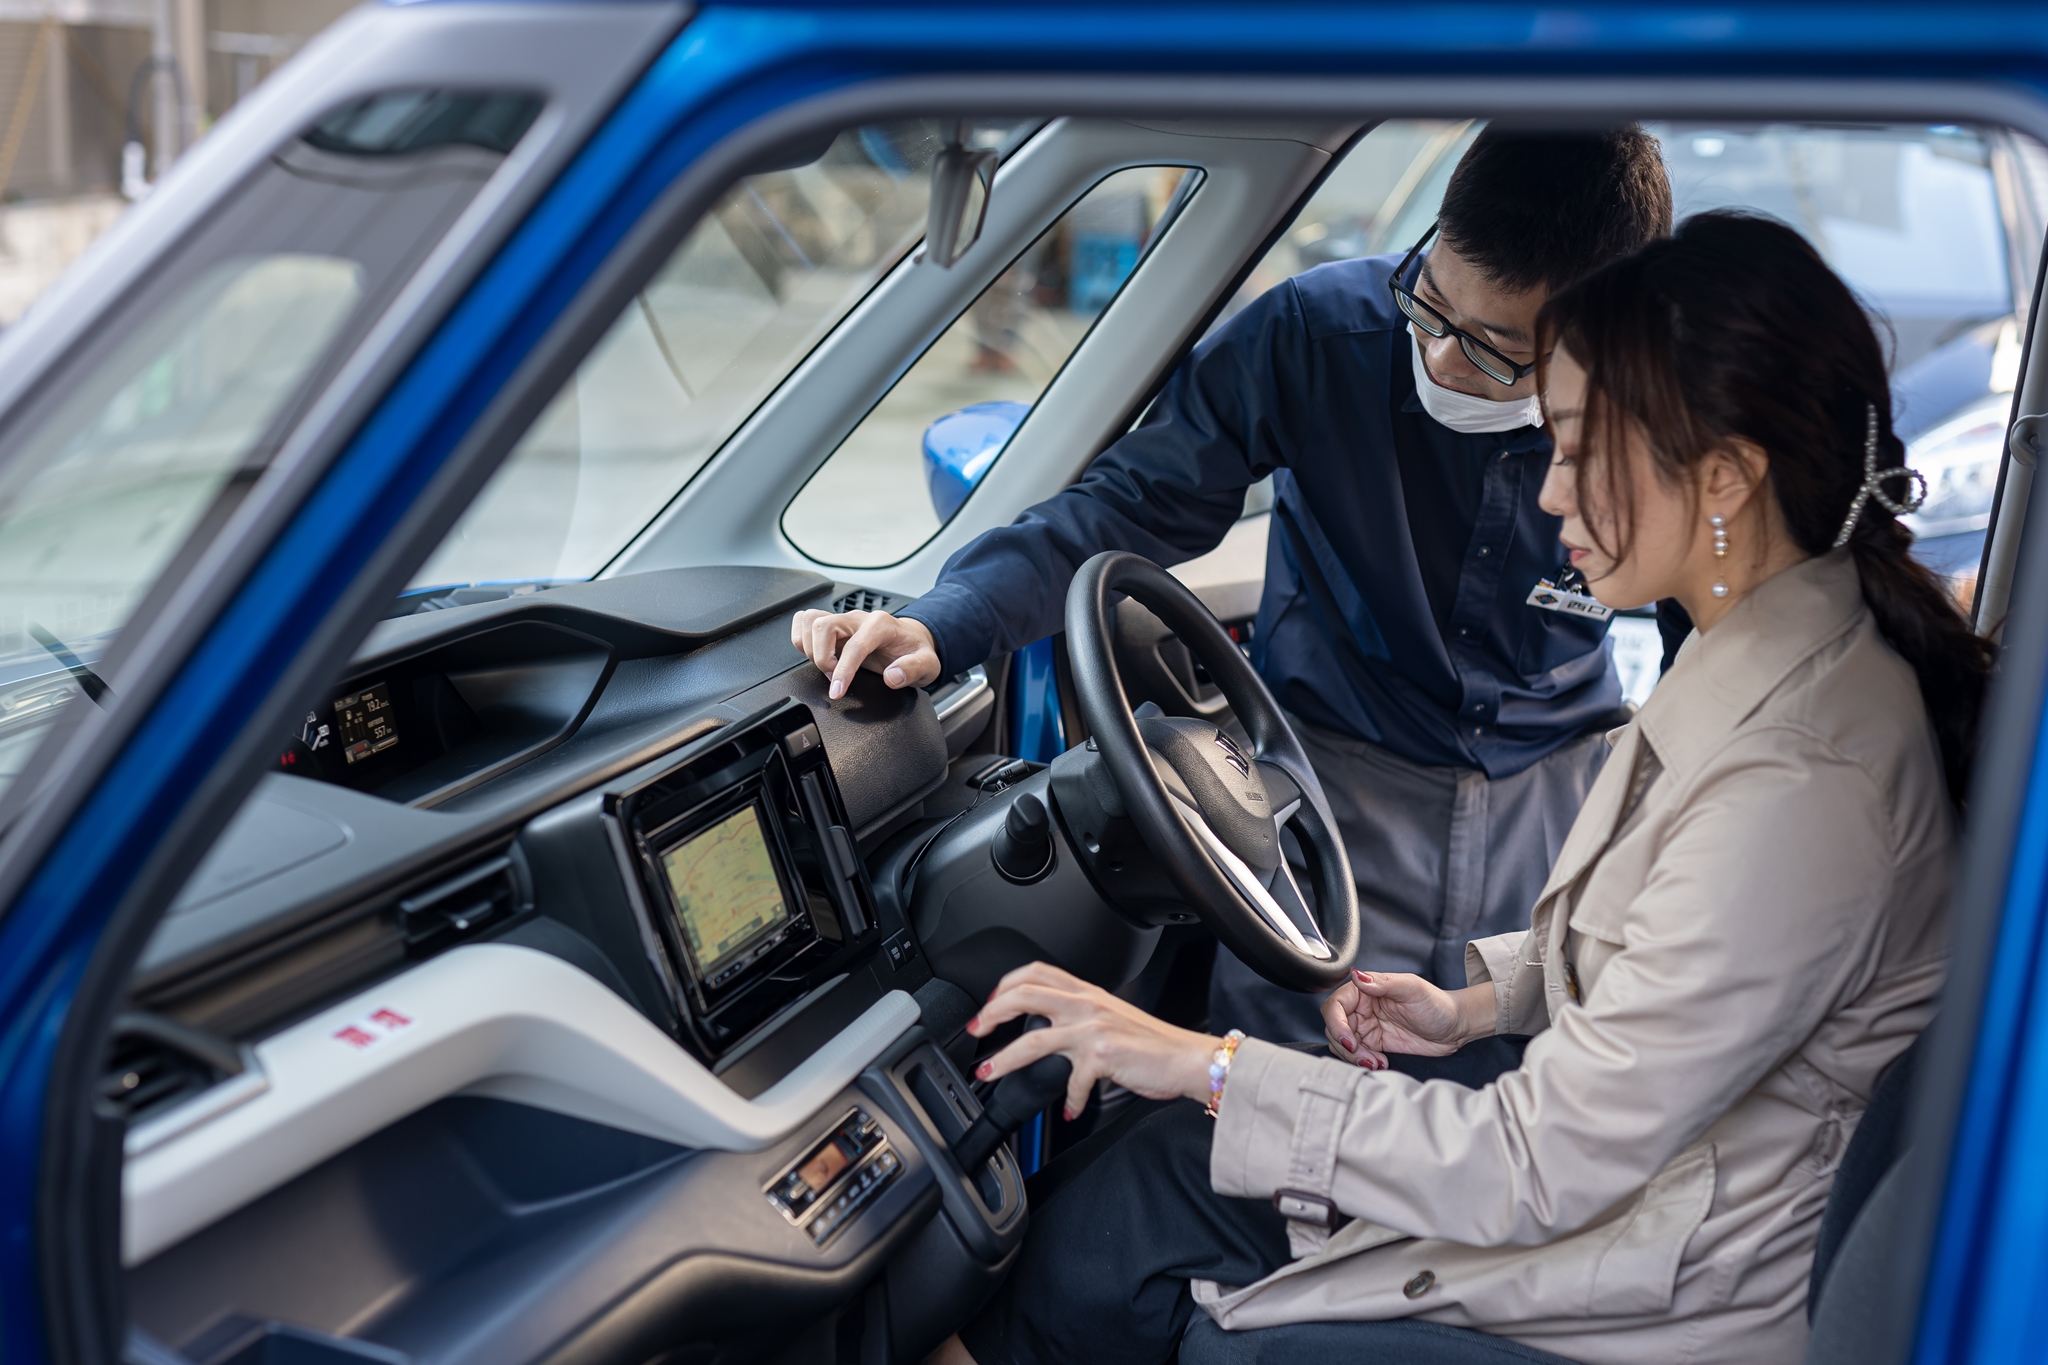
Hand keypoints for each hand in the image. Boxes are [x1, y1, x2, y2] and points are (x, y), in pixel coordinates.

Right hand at [789, 608, 940, 698]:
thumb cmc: (916, 651)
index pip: (854, 645)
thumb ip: (913, 669)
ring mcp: (843, 621)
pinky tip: (818, 656)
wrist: (913, 640)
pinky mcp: (833, 627)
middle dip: (822, 656)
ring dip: (810, 648)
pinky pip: (804, 622)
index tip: (837, 690)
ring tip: (827, 667)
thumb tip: (892, 677)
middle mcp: (858, 619)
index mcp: (881, 624)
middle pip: (822, 625)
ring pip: (809, 620)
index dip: (843, 670)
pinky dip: (803, 640)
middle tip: (834, 677)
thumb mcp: (928, 664)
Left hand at [968, 962, 1217, 1118]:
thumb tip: (1048, 1023)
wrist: (1187, 1058)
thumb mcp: (1110, 1016)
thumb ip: (1080, 1013)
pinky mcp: (1102, 1057)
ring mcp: (1093, 1029)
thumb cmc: (1152, 1043)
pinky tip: (1068, 1110)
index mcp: (1086, 992)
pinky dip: (1067, 1100)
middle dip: (991, 1012)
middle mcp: (1087, 1004)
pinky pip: (1071, 1081)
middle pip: (1024, 995)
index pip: (1035, 972)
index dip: (1005, 984)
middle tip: (976, 1030)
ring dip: (1004, 1058)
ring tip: (988, 1072)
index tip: (990, 1002)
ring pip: (1033, 1039)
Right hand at [1322, 969, 1491, 1068]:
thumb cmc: (1436, 1004)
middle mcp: (1362, 1008)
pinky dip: (1363, 1063)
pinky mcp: (1375, 1044)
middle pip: (1335, 1028)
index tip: (1349, 1041)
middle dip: (1345, 1046)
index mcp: (1366, 990)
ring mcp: (1367, 1027)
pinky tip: (1381, 1063)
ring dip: (1354, 1058)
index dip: (1336, 1024)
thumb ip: (1383, 983)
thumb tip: (1357, 976)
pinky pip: (1357, 1055)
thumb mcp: (1412, 989)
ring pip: (1343, 1044)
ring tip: (1376, 1062)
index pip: (1335, 1006)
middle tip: (1365, 1057)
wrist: (1454, 1028)